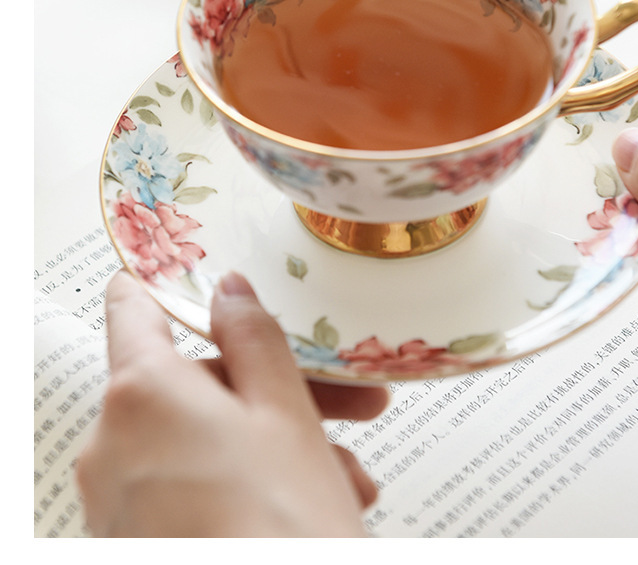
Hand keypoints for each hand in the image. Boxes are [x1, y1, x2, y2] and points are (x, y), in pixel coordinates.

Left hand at [77, 269, 389, 536]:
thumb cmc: (279, 530)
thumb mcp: (283, 415)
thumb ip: (253, 338)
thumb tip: (229, 291)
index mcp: (141, 394)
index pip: (134, 306)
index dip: (170, 284)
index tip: (202, 276)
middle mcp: (113, 444)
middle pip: (194, 383)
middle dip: (273, 390)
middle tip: (344, 406)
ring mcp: (119, 499)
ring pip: (203, 439)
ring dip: (274, 444)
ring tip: (345, 475)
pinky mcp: (135, 539)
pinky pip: (191, 486)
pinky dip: (245, 482)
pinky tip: (314, 503)